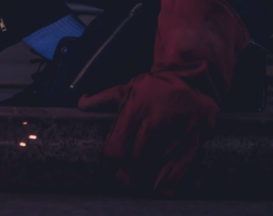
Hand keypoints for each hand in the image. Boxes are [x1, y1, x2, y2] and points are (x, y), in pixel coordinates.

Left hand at [78, 0, 248, 194]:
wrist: (191, 83)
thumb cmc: (154, 87)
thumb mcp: (126, 88)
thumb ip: (102, 99)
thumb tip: (81, 104)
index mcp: (134, 110)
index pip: (117, 145)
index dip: (112, 156)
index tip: (111, 160)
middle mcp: (153, 124)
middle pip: (135, 160)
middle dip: (126, 175)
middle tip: (121, 181)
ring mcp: (173, 135)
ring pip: (154, 167)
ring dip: (144, 180)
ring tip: (135, 186)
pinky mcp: (191, 143)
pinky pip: (178, 169)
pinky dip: (167, 182)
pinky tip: (159, 189)